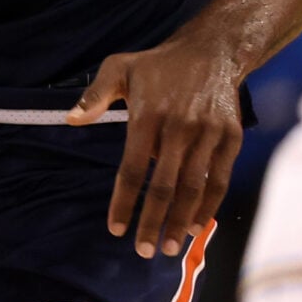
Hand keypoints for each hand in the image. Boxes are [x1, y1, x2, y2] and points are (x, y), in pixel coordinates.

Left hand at [68, 32, 243, 257]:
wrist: (213, 50)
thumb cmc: (159, 65)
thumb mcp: (119, 67)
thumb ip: (94, 95)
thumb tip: (70, 119)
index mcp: (148, 116)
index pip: (132, 169)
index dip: (124, 201)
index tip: (116, 229)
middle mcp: (179, 128)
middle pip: (165, 186)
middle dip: (153, 222)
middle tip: (144, 251)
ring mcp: (208, 133)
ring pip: (195, 187)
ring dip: (182, 220)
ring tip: (171, 248)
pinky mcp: (231, 137)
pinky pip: (220, 178)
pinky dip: (210, 205)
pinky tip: (197, 225)